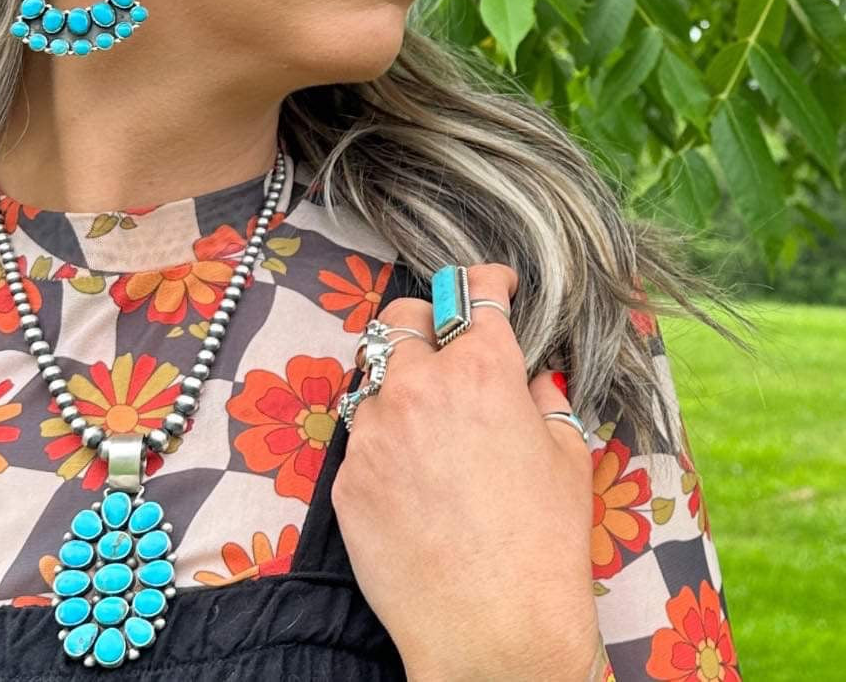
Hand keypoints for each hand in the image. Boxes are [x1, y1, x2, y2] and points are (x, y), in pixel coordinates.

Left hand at [330, 263, 599, 681]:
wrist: (492, 636)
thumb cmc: (545, 549)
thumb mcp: (569, 460)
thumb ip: (544, 400)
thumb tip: (530, 379)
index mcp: (479, 371)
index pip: (475, 293)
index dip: (487, 281)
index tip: (493, 283)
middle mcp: (417, 387)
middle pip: (403, 319)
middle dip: (427, 322)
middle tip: (447, 347)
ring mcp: (373, 432)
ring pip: (375, 380)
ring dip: (400, 389)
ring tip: (429, 428)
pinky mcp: (347, 479)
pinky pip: (361, 441)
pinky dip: (385, 447)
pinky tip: (413, 483)